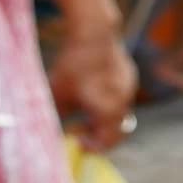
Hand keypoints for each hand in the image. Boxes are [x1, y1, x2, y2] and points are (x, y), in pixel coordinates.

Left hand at [48, 31, 138, 153]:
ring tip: (81, 104)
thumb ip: (58, 120)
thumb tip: (53, 136)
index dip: (93, 147)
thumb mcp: (57, 96)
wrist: (94, 35)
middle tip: (77, 128)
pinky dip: (107, 101)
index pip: (107, 142)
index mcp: (108, 111)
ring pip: (118, 113)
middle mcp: (123, 103)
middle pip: (116, 130)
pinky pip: (120, 97)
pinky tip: (90, 88)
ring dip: (101, 116)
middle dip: (97, 133)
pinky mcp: (130, 76)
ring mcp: (129, 89)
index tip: (77, 143)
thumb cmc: (72, 67)